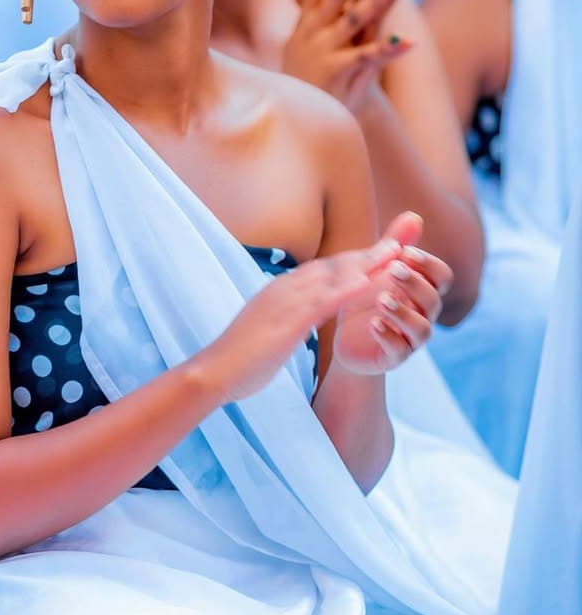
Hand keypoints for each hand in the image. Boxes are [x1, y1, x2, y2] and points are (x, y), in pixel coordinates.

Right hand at [216, 223, 406, 400]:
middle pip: (333, 265)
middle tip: (399, 242)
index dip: (354, 260)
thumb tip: (296, 314)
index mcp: (280, 290)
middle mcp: (284, 288)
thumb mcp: (267, 327)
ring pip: (332, 277)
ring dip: (365, 264)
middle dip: (367, 254)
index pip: (324, 269)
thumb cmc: (240, 357)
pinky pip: (321, 303)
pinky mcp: (286, 322)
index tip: (380, 253)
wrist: (214, 372)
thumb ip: (283, 315)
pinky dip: (345, 289)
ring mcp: (284, 303)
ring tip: (395, 253)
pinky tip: (367, 283)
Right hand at [280, 0, 410, 113]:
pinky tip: (408, 40)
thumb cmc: (307, 74)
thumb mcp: (301, 38)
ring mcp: (325, 51)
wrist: (303, 117)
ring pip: (355, 20)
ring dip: (378, 0)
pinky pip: (368, 58)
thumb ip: (302, 4)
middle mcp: (313, 31)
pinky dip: (389, 49)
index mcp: (307, 20)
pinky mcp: (339, 73)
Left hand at [334, 214, 452, 371]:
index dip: (428, 264)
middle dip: (415, 283)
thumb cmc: (364, 299)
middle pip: (433, 299)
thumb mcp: (373, 268)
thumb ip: (395, 244)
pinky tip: (373, 324)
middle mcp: (423, 315)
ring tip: (382, 299)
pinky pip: (398, 350)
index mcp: (422, 290)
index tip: (404, 252)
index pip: (442, 276)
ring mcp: (410, 338)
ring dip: (403, 312)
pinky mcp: (394, 357)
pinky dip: (388, 336)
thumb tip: (415, 215)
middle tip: (392, 269)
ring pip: (422, 329)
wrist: (346, 340)